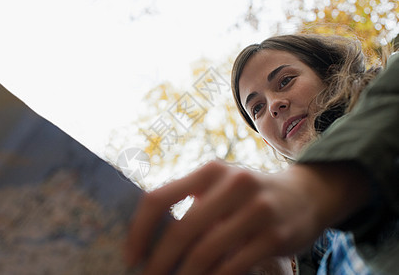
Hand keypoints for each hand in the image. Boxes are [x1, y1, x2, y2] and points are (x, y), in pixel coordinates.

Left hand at [124, 160, 338, 274]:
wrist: (305, 195)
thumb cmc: (249, 195)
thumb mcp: (220, 187)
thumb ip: (191, 204)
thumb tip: (151, 240)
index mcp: (209, 171)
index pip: (159, 197)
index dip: (140, 230)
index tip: (131, 256)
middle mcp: (232, 184)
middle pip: (181, 230)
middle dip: (159, 262)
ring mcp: (256, 209)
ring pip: (206, 252)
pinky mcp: (275, 235)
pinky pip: (233, 266)